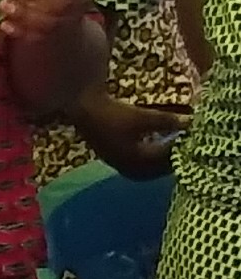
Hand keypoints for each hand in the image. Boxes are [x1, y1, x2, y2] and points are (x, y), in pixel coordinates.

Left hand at [0, 0, 97, 48]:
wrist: (68, 23)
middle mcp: (73, 7)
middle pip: (58, 4)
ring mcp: (61, 24)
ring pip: (45, 22)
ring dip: (23, 13)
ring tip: (4, 4)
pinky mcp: (47, 38)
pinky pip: (33, 37)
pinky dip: (18, 31)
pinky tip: (5, 24)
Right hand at [70, 93, 186, 177]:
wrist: (85, 109)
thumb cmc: (113, 114)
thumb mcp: (143, 117)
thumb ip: (168, 121)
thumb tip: (191, 122)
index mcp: (136, 163)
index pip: (167, 161)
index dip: (182, 149)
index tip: (194, 139)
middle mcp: (130, 169)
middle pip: (160, 169)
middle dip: (174, 157)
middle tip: (190, 144)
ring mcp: (122, 165)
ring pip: (151, 167)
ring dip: (164, 158)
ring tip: (178, 145)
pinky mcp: (118, 159)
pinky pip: (142, 164)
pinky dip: (154, 156)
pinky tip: (160, 145)